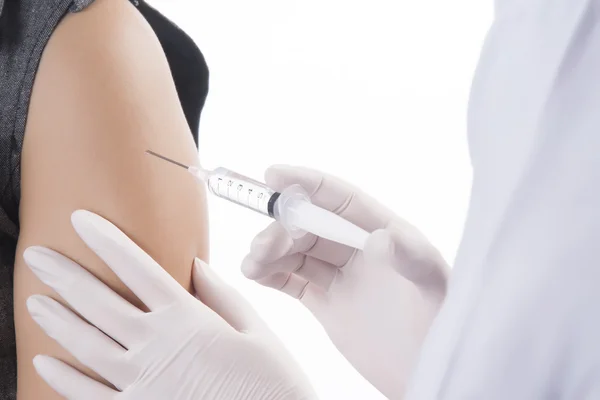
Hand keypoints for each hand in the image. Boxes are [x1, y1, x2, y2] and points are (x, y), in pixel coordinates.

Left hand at [23, 210, 316, 399]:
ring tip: (34, 300)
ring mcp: (142, 383)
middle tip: (36, 256)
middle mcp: (157, 347)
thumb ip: (222, 296)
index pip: (138, 270)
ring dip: (56, 321)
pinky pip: (89, 395)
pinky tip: (44, 362)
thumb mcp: (256, 331)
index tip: (82, 220)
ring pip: (86, 346)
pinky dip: (63, 378)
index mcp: (188, 320)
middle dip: (64, 276)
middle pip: (100, 304)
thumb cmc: (270, 382)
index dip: (107, 242)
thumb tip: (196, 264)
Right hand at [242, 165, 449, 398]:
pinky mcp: (327, 304)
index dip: (307, 184)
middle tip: (262, 246)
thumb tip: (379, 237)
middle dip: (282, 229)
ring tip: (252, 265)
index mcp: (383, 231)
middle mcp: (358, 249)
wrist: (426, 369)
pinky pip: (293, 282)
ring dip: (270, 252)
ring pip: (297, 253)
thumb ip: (410, 257)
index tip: (273, 176)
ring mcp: (341, 276)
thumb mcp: (434, 285)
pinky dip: (271, 275)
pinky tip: (256, 275)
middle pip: (311, 226)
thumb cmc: (441, 322)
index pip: (340, 199)